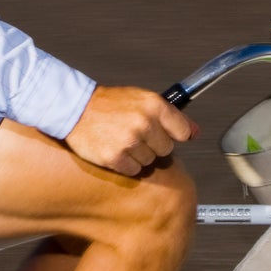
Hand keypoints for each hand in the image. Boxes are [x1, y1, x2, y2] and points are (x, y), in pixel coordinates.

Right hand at [65, 86, 197, 176]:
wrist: (76, 109)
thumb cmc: (110, 104)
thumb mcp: (143, 99)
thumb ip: (171, 116)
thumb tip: (195, 132)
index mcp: (154, 105)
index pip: (183, 131)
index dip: (174, 134)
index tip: (165, 133)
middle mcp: (144, 122)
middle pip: (166, 149)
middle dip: (154, 145)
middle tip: (136, 134)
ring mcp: (130, 141)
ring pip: (150, 161)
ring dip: (138, 155)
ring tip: (122, 139)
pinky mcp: (115, 157)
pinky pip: (133, 170)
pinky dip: (126, 164)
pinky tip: (116, 148)